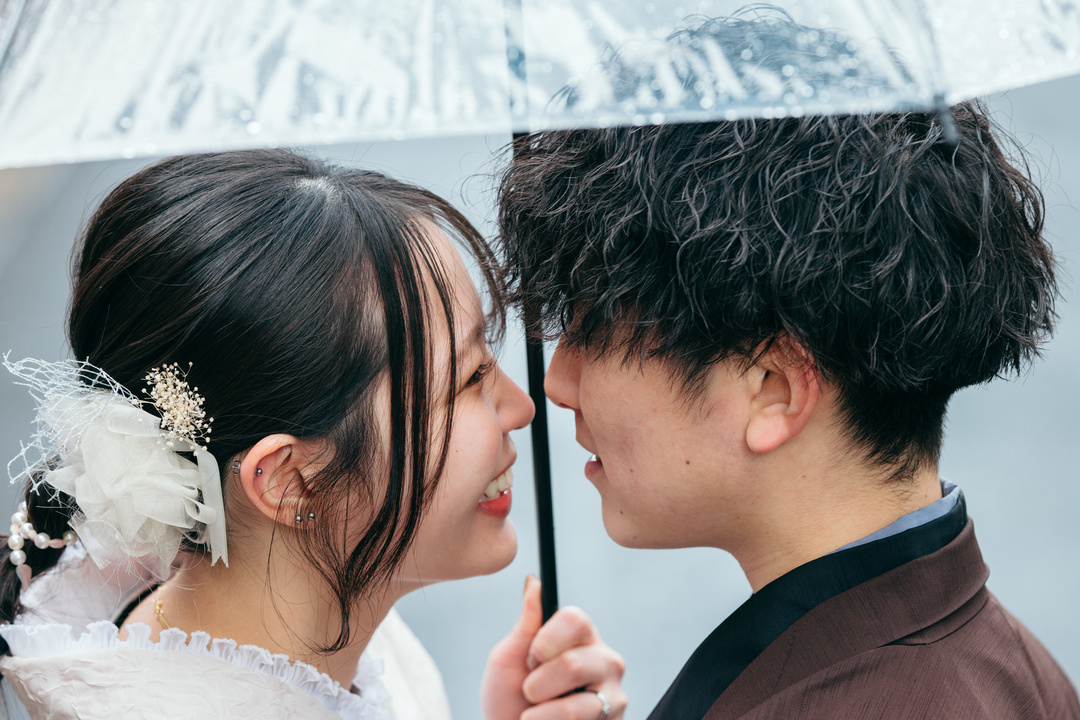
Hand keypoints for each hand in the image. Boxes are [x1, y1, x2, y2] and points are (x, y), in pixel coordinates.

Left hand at [482, 576, 626, 719]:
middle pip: (572, 665)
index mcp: (579, 635)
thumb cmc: (508, 696)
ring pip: (576, 704)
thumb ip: (526, 624)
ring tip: (536, 714)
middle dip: (537, 684)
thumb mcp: (508, 658)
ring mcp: (613, 694)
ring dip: (540, 714)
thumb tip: (534, 582)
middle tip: (530, 691)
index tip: (530, 658)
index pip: (575, 619)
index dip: (546, 641)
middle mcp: (604, 660)